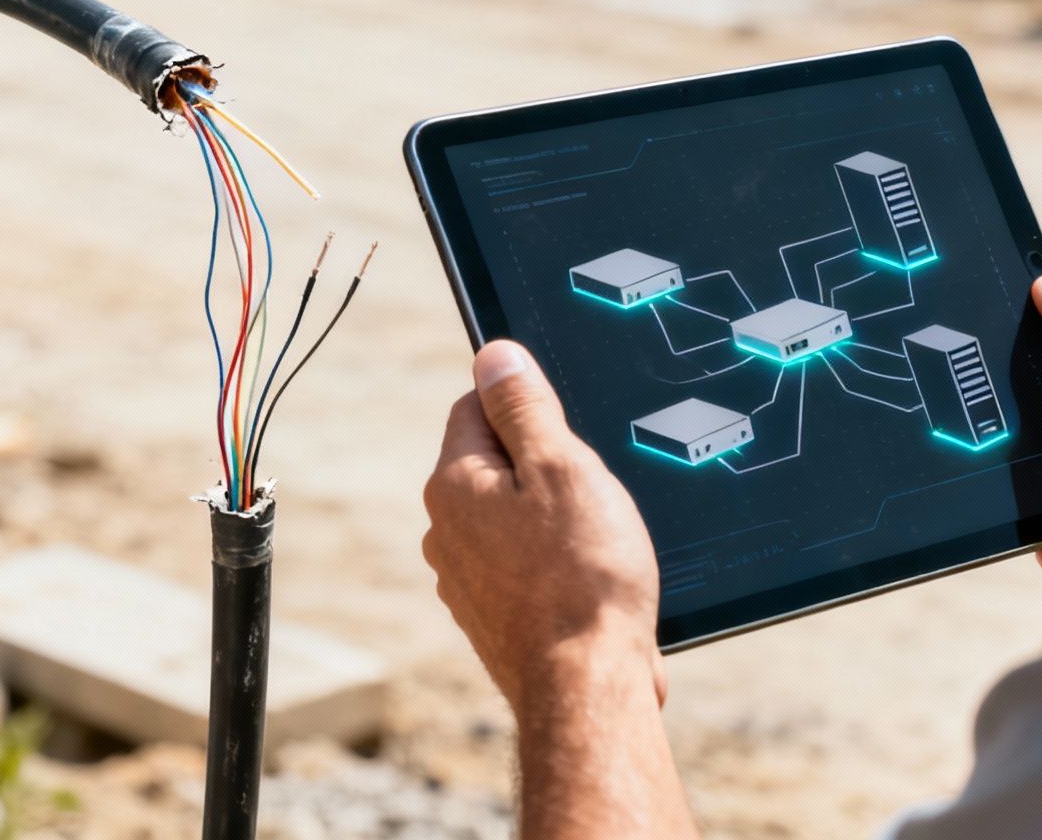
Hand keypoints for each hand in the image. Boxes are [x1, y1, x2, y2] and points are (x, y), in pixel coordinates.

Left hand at [423, 341, 666, 710]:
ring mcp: (466, 580)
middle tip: (592, 494)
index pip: (476, 407)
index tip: (569, 432)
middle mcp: (445, 531)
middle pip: (498, 464)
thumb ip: (524, 408)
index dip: (529, 408)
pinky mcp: (493, 618)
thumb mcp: (562, 466)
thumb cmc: (582, 575)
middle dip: (547, 468)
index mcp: (453, 484)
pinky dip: (556, 567)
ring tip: (596, 545)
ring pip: (515, 518)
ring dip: (556, 521)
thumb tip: (492, 356)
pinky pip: (525, 567)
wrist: (588, 685)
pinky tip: (590, 582)